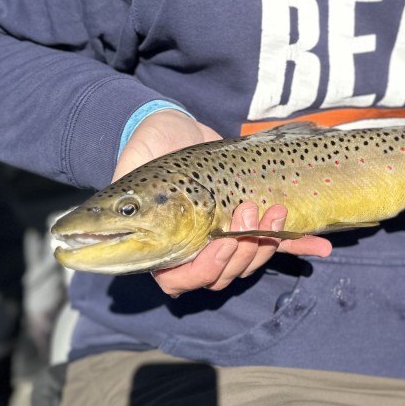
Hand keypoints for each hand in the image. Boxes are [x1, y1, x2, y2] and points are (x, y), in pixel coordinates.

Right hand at [113, 109, 330, 297]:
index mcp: (162, 247)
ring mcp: (223, 236)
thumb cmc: (147, 147)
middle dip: (243, 250)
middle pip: (223, 275)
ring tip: (276, 210)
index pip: (183, 281)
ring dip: (268, 242)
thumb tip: (82, 234)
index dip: (208, 270)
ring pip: (249, 261)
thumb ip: (119, 201)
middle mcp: (194, 249)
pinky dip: (299, 246)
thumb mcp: (131, 170)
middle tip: (249, 212)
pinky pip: (278, 243)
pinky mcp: (248, 221)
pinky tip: (322, 250)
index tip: (221, 242)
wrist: (173, 124)